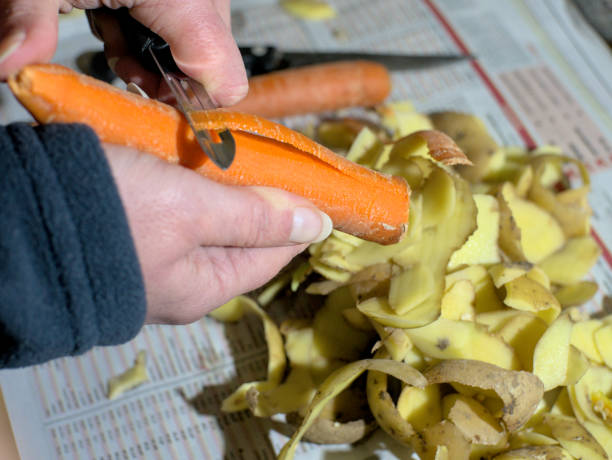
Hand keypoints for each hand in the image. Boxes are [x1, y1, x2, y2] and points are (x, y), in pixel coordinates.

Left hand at [0, 0, 247, 105]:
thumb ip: (23, 20)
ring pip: (201, 42)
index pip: (225, 80)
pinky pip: (190, 19)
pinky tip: (121, 20)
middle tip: (123, 68)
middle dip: (168, 78)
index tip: (165, 117)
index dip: (198, 110)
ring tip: (117, 41)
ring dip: (158, 54)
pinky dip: (156, 29)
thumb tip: (9, 68)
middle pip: (213, 63)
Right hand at [104, 143, 331, 323]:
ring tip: (230, 160)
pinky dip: (189, 190)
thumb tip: (316, 225)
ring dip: (222, 191)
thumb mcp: (193, 209)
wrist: (21, 215)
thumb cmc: (111, 215)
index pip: (271, 255)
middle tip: (267, 164)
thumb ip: (255, 217)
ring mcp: (155, 264)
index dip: (296, 221)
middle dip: (258, 202)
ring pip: (208, 225)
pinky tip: (188, 168)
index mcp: (204, 287)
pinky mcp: (130, 239)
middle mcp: (182, 283)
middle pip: (240, 240)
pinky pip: (176, 217)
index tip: (310, 189)